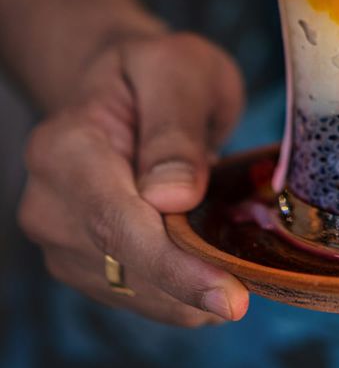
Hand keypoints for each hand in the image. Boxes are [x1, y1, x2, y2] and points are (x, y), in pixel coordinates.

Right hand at [17, 31, 248, 326]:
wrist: (124, 87)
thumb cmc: (157, 71)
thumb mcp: (179, 69)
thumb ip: (176, 128)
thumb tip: (174, 198)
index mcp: (64, 148)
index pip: (117, 224)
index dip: (176, 267)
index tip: (232, 298)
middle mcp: (49, 203)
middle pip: (128, 268)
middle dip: (198, 277)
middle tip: (260, 261)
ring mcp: (61, 241)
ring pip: (141, 293)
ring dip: (195, 280)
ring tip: (227, 230)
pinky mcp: (84, 267)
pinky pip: (145, 297)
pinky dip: (186, 286)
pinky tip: (212, 256)